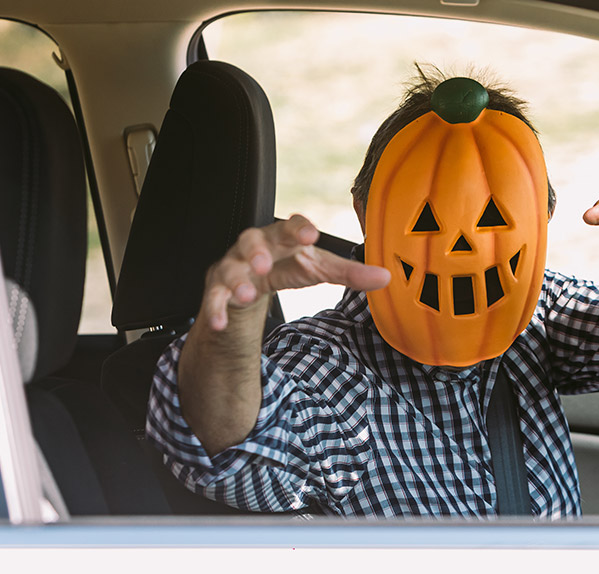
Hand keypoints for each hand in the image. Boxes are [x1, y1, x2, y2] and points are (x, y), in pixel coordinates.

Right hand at [199, 214, 389, 330]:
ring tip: (246, 295)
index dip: (298, 228)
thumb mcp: (317, 270)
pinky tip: (219, 322)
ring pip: (229, 270)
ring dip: (236, 282)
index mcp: (282, 238)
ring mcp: (233, 267)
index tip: (310, 235)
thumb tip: (385, 277)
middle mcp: (254, 248)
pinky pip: (213, 298)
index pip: (290, 226)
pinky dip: (215, 309)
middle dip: (256, 251)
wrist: (251, 286)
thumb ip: (348, 273)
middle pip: (251, 241)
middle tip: (264, 263)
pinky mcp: (217, 289)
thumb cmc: (286, 268)